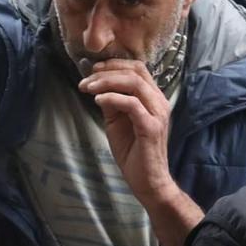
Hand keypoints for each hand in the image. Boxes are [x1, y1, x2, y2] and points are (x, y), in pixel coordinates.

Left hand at [80, 60, 176, 207]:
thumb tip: (98, 86)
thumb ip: (111, 103)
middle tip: (86, 79)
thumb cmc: (133, 152)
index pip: (138, 69)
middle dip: (107, 71)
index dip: (114, 65)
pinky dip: (113, 98)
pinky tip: (98, 100)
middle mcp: (159, 102)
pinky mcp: (151, 128)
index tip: (92, 70)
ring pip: (134, 84)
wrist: (147, 181)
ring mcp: (157, 114)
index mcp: (153, 98)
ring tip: (88, 88)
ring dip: (107, 82)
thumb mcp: (117, 122)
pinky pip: (132, 104)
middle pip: (136, 71)